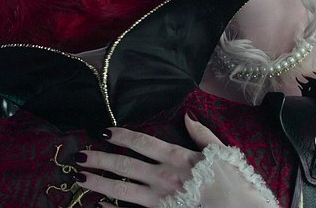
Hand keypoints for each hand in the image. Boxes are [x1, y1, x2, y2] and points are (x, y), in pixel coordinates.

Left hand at [75, 113, 275, 207]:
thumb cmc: (236, 182)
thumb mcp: (223, 152)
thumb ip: (202, 135)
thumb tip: (187, 117)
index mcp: (179, 158)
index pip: (143, 143)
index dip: (121, 136)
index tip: (103, 131)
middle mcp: (165, 178)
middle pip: (125, 165)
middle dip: (99, 159)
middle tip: (78, 155)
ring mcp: (162, 200)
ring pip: (122, 190)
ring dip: (99, 183)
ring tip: (80, 177)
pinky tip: (100, 205)